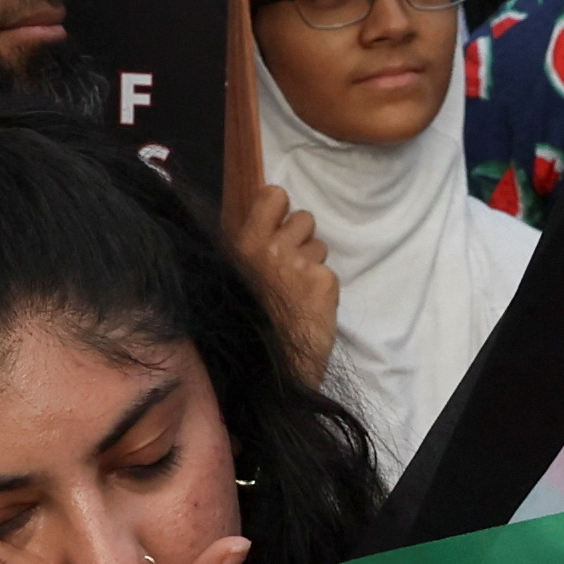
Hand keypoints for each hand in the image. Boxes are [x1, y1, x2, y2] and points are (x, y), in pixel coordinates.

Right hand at [237, 187, 338, 391]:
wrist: (270, 368)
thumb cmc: (248, 325)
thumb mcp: (234, 281)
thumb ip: (247, 253)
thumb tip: (264, 228)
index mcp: (243, 245)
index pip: (274, 195)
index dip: (280, 210)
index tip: (278, 227)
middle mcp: (270, 248)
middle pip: (303, 218)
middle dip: (301, 239)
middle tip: (289, 268)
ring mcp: (298, 263)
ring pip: (320, 245)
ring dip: (312, 263)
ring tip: (298, 291)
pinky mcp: (323, 281)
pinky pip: (328, 272)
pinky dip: (323, 288)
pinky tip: (310, 307)